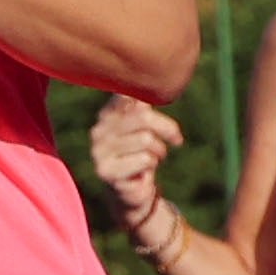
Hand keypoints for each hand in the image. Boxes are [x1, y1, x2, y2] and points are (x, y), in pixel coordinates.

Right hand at [87, 95, 182, 238]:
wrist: (131, 190)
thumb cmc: (141, 154)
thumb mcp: (144, 128)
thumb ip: (144, 107)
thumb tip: (156, 84)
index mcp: (106, 115)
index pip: (128, 97)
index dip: (149, 104)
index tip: (161, 117)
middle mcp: (98, 131)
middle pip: (142, 116)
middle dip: (167, 128)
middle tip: (177, 140)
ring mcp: (99, 151)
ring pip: (145, 139)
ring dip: (159, 150)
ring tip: (155, 158)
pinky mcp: (105, 171)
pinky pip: (144, 160)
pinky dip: (151, 165)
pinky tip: (144, 171)